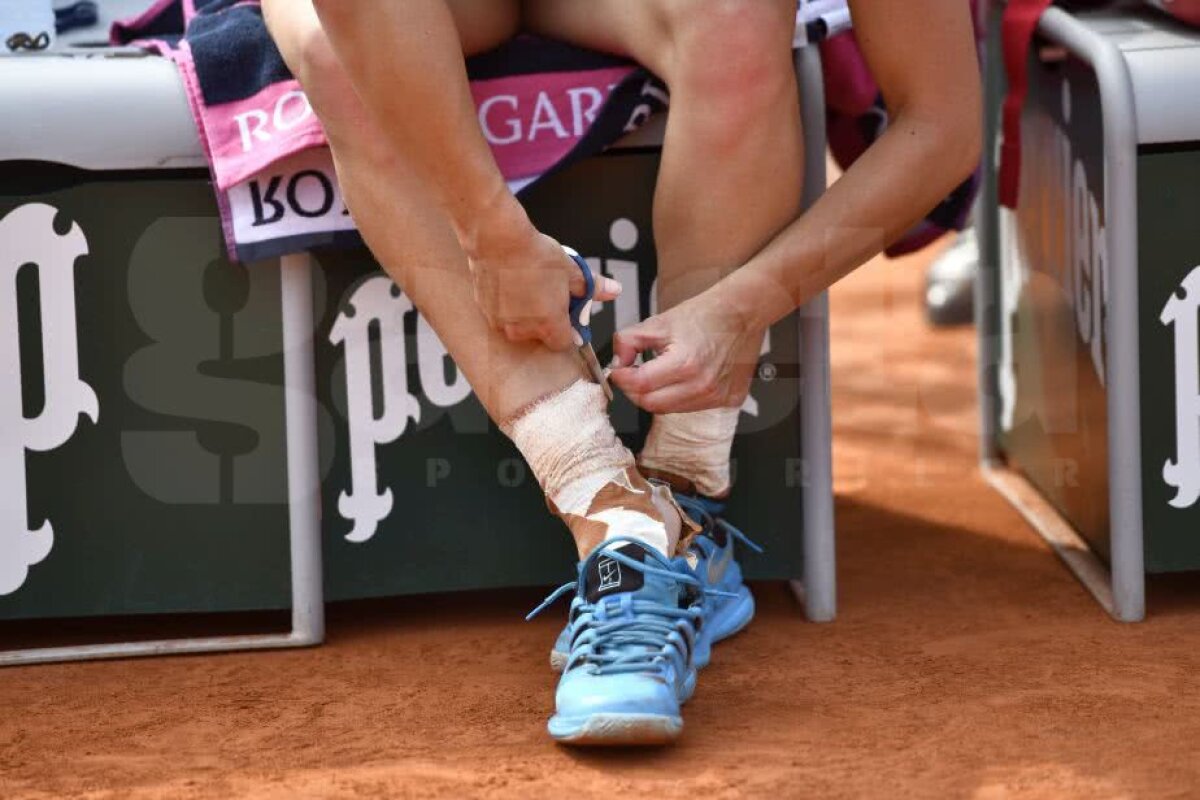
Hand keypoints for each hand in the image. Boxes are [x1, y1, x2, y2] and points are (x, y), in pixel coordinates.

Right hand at [468, 225, 620, 351]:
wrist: (498, 239)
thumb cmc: (534, 255)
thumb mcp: (571, 270)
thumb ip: (592, 287)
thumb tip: (613, 290)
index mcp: (549, 324)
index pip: (562, 343)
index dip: (568, 330)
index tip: (568, 316)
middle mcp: (523, 329)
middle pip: (539, 334)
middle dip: (544, 319)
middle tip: (547, 293)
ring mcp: (501, 322)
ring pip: (518, 325)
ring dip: (523, 313)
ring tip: (527, 286)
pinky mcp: (484, 310)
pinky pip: (500, 315)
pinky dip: (506, 305)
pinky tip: (509, 284)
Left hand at [610, 287, 764, 412]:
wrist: (741, 314)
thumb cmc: (703, 315)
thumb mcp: (657, 322)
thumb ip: (627, 342)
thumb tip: (616, 364)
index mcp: (685, 364)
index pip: (640, 386)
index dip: (622, 379)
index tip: (618, 371)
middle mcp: (703, 386)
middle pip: (651, 405)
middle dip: (636, 390)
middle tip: (634, 374)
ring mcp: (717, 397)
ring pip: (670, 410)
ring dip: (658, 395)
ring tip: (661, 372)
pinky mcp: (727, 400)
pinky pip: (692, 407)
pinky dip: (680, 396)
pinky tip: (684, 378)